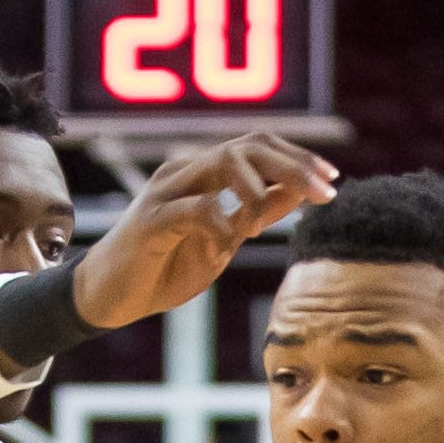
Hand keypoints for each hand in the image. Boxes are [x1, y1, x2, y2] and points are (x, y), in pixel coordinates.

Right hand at [70, 135, 341, 331]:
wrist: (110, 296)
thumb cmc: (165, 265)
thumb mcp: (224, 238)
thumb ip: (257, 212)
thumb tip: (299, 192)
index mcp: (206, 172)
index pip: (260, 146)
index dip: (300, 157)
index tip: (333, 179)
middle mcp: (187, 171)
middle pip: (249, 145)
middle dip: (294, 166)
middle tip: (325, 193)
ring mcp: (166, 191)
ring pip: (223, 162)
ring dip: (258, 189)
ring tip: (266, 223)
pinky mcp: (151, 220)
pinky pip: (195, 207)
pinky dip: (220, 219)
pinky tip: (230, 240)